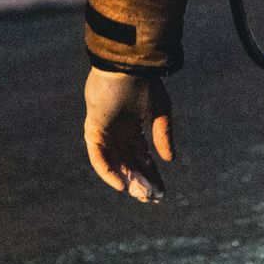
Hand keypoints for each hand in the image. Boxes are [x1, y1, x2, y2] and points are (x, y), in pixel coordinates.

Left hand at [83, 67, 174, 203]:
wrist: (126, 66)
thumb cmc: (144, 82)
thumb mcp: (161, 110)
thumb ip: (163, 135)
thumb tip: (170, 160)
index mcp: (134, 126)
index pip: (142, 156)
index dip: (151, 173)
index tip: (161, 191)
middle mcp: (119, 132)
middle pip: (129, 163)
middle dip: (140, 181)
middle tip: (151, 198)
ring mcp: (106, 131)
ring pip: (116, 163)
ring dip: (127, 180)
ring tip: (140, 194)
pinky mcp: (94, 129)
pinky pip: (99, 157)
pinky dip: (108, 172)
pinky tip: (121, 185)